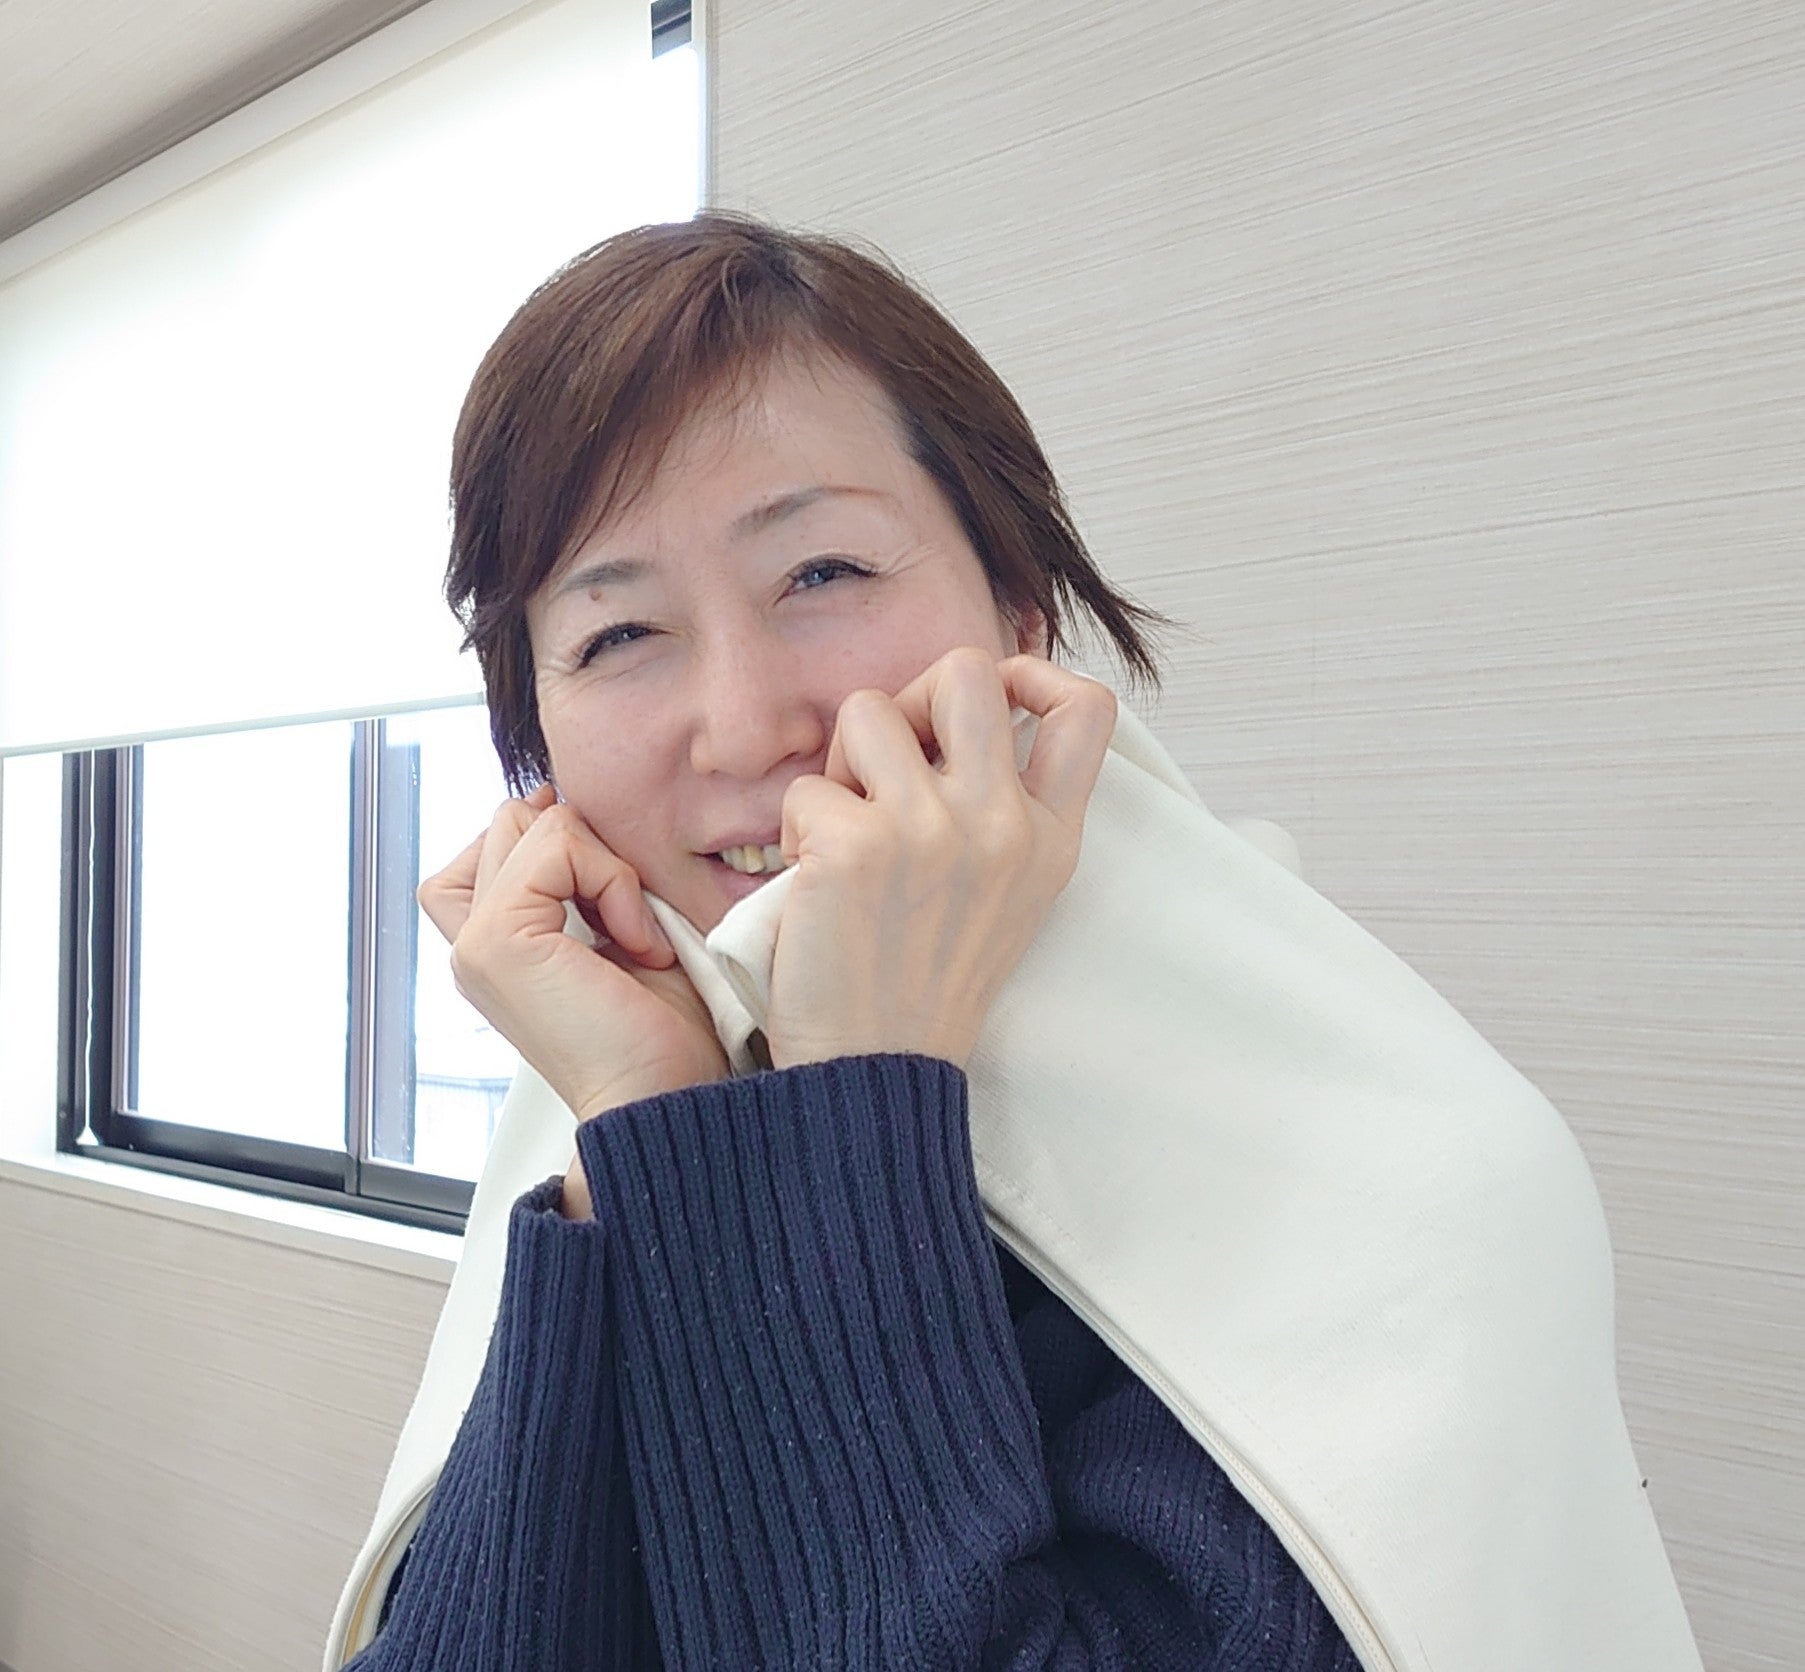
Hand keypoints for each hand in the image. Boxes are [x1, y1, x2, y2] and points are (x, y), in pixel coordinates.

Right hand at [416, 784, 729, 1217]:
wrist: (669, 1097)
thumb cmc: (660, 1030)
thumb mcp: (617, 930)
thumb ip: (580, 878)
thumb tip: (560, 805)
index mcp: (494, 944)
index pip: (497, 840)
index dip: (561, 842)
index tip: (618, 896)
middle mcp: (472, 944)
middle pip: (508, 820)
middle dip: (581, 845)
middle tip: (629, 917)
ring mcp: (476, 944)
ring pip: (525, 822)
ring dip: (600, 861)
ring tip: (634, 930)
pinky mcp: (497, 941)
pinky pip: (554, 845)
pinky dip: (609, 877)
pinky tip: (637, 940)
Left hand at [763, 648, 1115, 1070]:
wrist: (876, 1072)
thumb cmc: (925, 981)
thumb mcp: (1008, 897)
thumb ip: (1005, 811)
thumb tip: (951, 718)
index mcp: (1048, 838)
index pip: (1087, 708)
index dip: (1034, 673)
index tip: (996, 699)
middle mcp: (1001, 825)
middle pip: (964, 669)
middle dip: (911, 698)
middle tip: (889, 764)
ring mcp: (930, 831)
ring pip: (866, 711)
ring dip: (842, 763)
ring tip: (844, 830)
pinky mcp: (855, 846)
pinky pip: (806, 788)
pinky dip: (796, 830)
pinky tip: (812, 884)